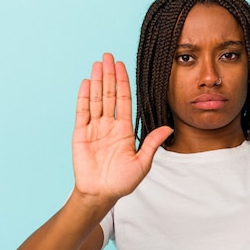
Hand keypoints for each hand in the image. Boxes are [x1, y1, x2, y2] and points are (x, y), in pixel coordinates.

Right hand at [72, 53, 171, 201]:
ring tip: (98, 63)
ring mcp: (94, 128)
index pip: (124, 100)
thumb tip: (169, 129)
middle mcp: (109, 125)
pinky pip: (82, 112)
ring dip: (96, 81)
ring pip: (96, 99)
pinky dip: (83, 97)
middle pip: (109, 94)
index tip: (123, 66)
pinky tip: (85, 83)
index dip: (123, 83)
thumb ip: (152, 144)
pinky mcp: (80, 134)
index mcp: (125, 130)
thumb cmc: (122, 182)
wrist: (101, 194)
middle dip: (109, 75)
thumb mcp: (142, 163)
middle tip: (109, 55)